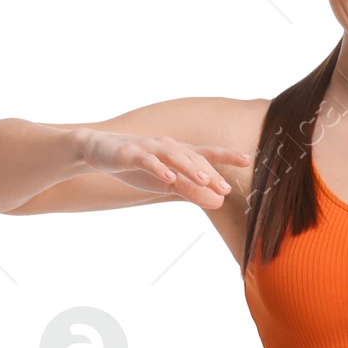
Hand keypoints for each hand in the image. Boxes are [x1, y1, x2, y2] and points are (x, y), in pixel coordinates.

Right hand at [78, 130, 251, 209]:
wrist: (99, 151)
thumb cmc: (137, 165)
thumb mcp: (165, 182)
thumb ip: (190, 189)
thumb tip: (218, 201)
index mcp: (178, 152)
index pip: (206, 154)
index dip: (226, 156)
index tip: (248, 159)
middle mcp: (167, 146)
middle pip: (193, 158)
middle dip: (210, 172)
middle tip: (226, 188)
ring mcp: (149, 148)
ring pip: (173, 156)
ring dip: (190, 168)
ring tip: (204, 180)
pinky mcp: (131, 154)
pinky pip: (147, 161)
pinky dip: (158, 168)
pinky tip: (168, 177)